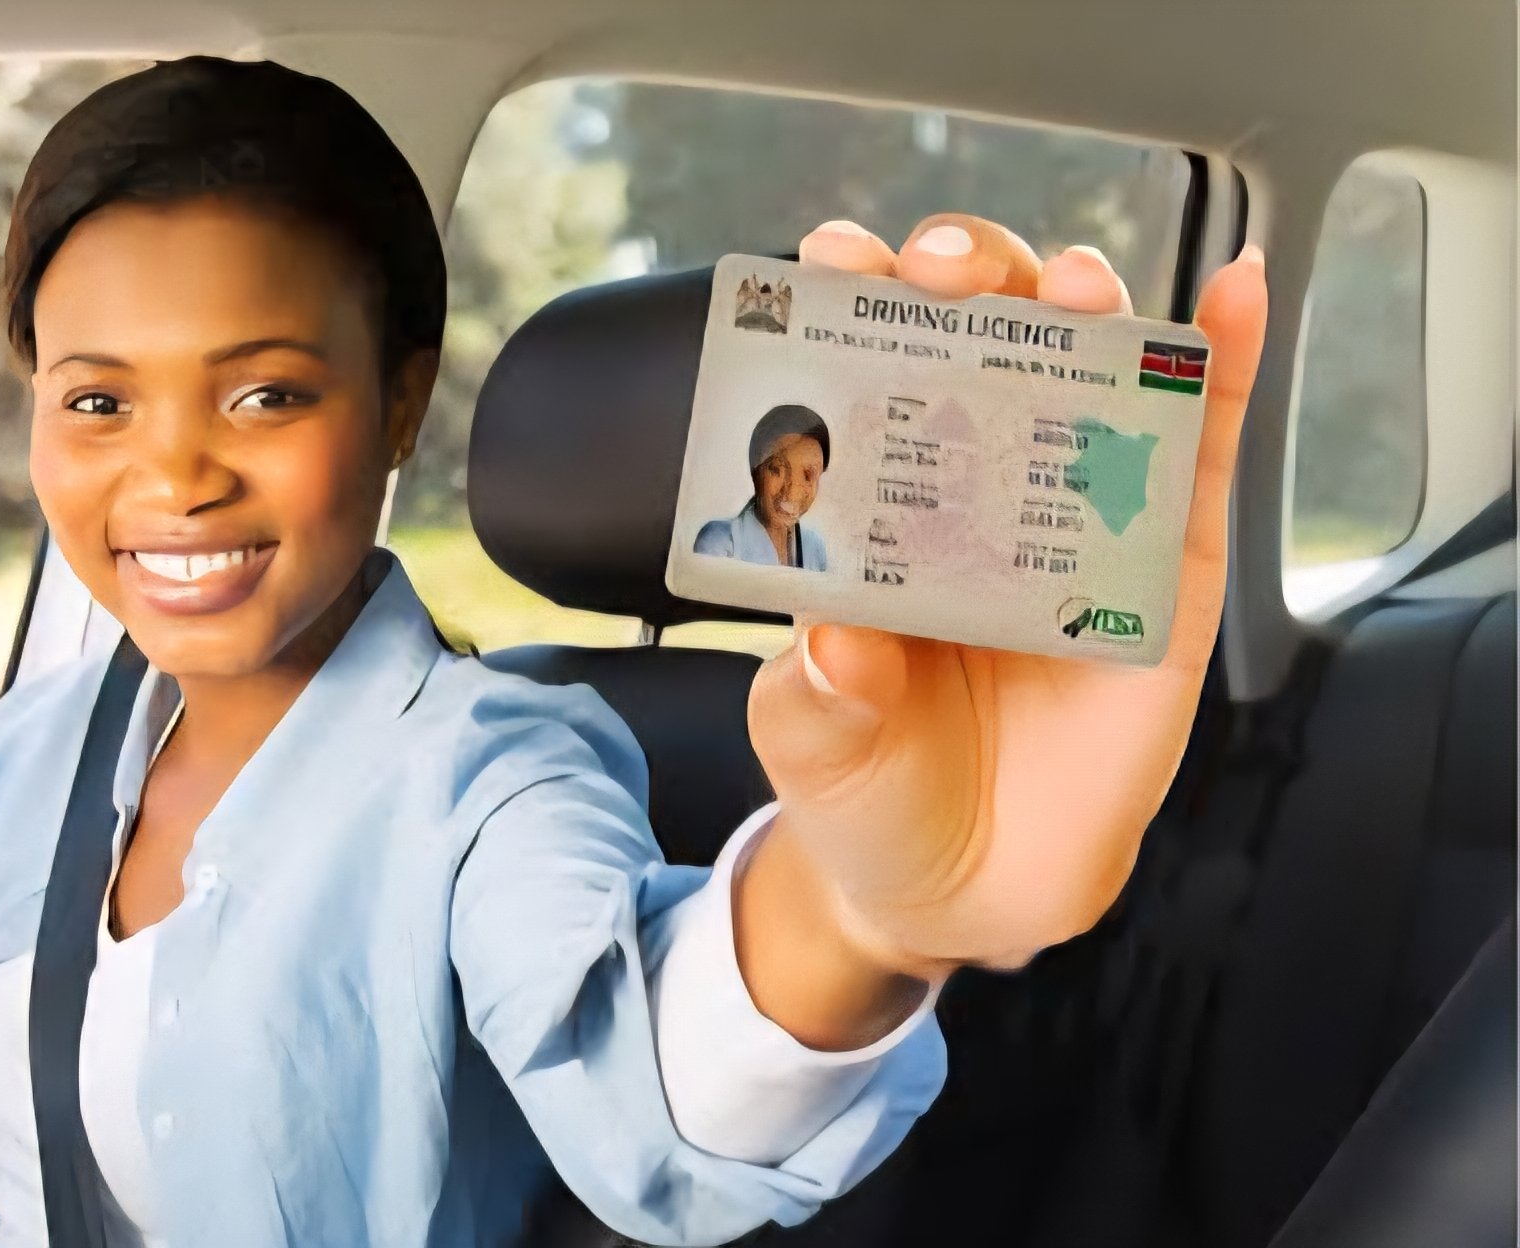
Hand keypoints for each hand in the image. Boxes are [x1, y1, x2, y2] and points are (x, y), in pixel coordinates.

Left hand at [737, 215, 1267, 1014]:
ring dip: (1081, 303)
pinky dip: (1217, 362)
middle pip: (973, 337)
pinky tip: (1228, 291)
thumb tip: (838, 638)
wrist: (971, 886)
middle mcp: (969, 483)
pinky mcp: (1164, 562)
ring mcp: (1072, 512)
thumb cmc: (872, 788)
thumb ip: (819, 696)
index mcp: (868, 502)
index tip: (832, 264)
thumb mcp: (817, 745)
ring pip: (1086, 369)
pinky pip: (1197, 448)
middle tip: (941, 274)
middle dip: (961, 278)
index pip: (855, 368)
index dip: (847, 301)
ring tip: (1069, 285)